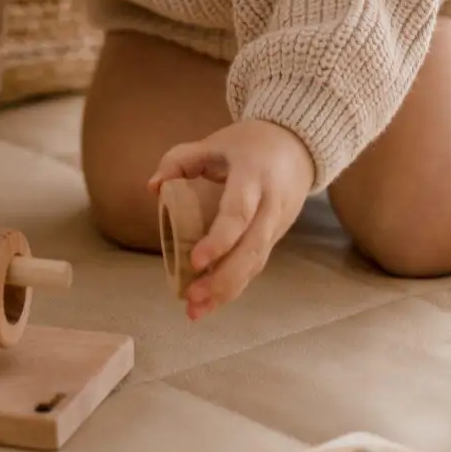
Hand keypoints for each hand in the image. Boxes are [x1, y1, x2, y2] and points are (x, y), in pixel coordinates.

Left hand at [148, 120, 315, 320]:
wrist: (297, 147)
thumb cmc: (249, 144)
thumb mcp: (215, 142)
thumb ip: (180, 160)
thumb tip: (153, 188)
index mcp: (254, 175)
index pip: (239, 213)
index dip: (219, 240)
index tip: (195, 261)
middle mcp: (271, 204)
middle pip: (252, 248)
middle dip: (223, 278)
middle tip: (191, 298)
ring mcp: (278, 224)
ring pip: (257, 262)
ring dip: (228, 290)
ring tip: (196, 309)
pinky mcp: (277, 237)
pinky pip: (257, 264)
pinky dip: (236, 285)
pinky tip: (212, 301)